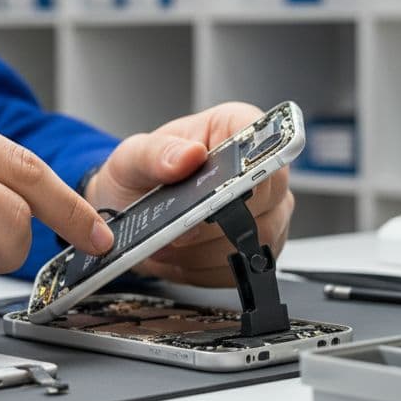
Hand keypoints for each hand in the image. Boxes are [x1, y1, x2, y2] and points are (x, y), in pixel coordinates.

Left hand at [81, 102, 293, 286]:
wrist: (132, 210)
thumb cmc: (141, 176)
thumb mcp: (133, 157)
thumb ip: (156, 154)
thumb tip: (188, 156)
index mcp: (236, 130)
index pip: (266, 145)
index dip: (247, 172)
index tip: (220, 192)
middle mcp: (262, 171)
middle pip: (264, 202)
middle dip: (213, 221)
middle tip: (176, 225)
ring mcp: (268, 213)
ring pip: (253, 243)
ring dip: (202, 250)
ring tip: (170, 241)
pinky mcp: (259, 251)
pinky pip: (240, 270)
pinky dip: (203, 270)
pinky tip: (181, 256)